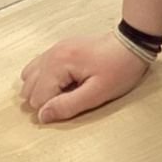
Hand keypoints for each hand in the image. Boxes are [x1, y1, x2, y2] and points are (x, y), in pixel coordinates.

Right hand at [20, 33, 149, 123]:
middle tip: (74, 96)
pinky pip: (38, 67)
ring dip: (43, 89)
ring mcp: (54, 49)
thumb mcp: (97, 94)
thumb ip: (68, 106)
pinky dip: (44, 78)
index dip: (55, 106)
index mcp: (58, 63)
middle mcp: (51, 54)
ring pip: (30, 77)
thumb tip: (42, 116)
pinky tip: (64, 82)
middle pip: (30, 87)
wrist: (132, 44)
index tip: (77, 100)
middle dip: (47, 98)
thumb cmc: (119, 69)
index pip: (38, 97)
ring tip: (67, 91)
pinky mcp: (60, 48)